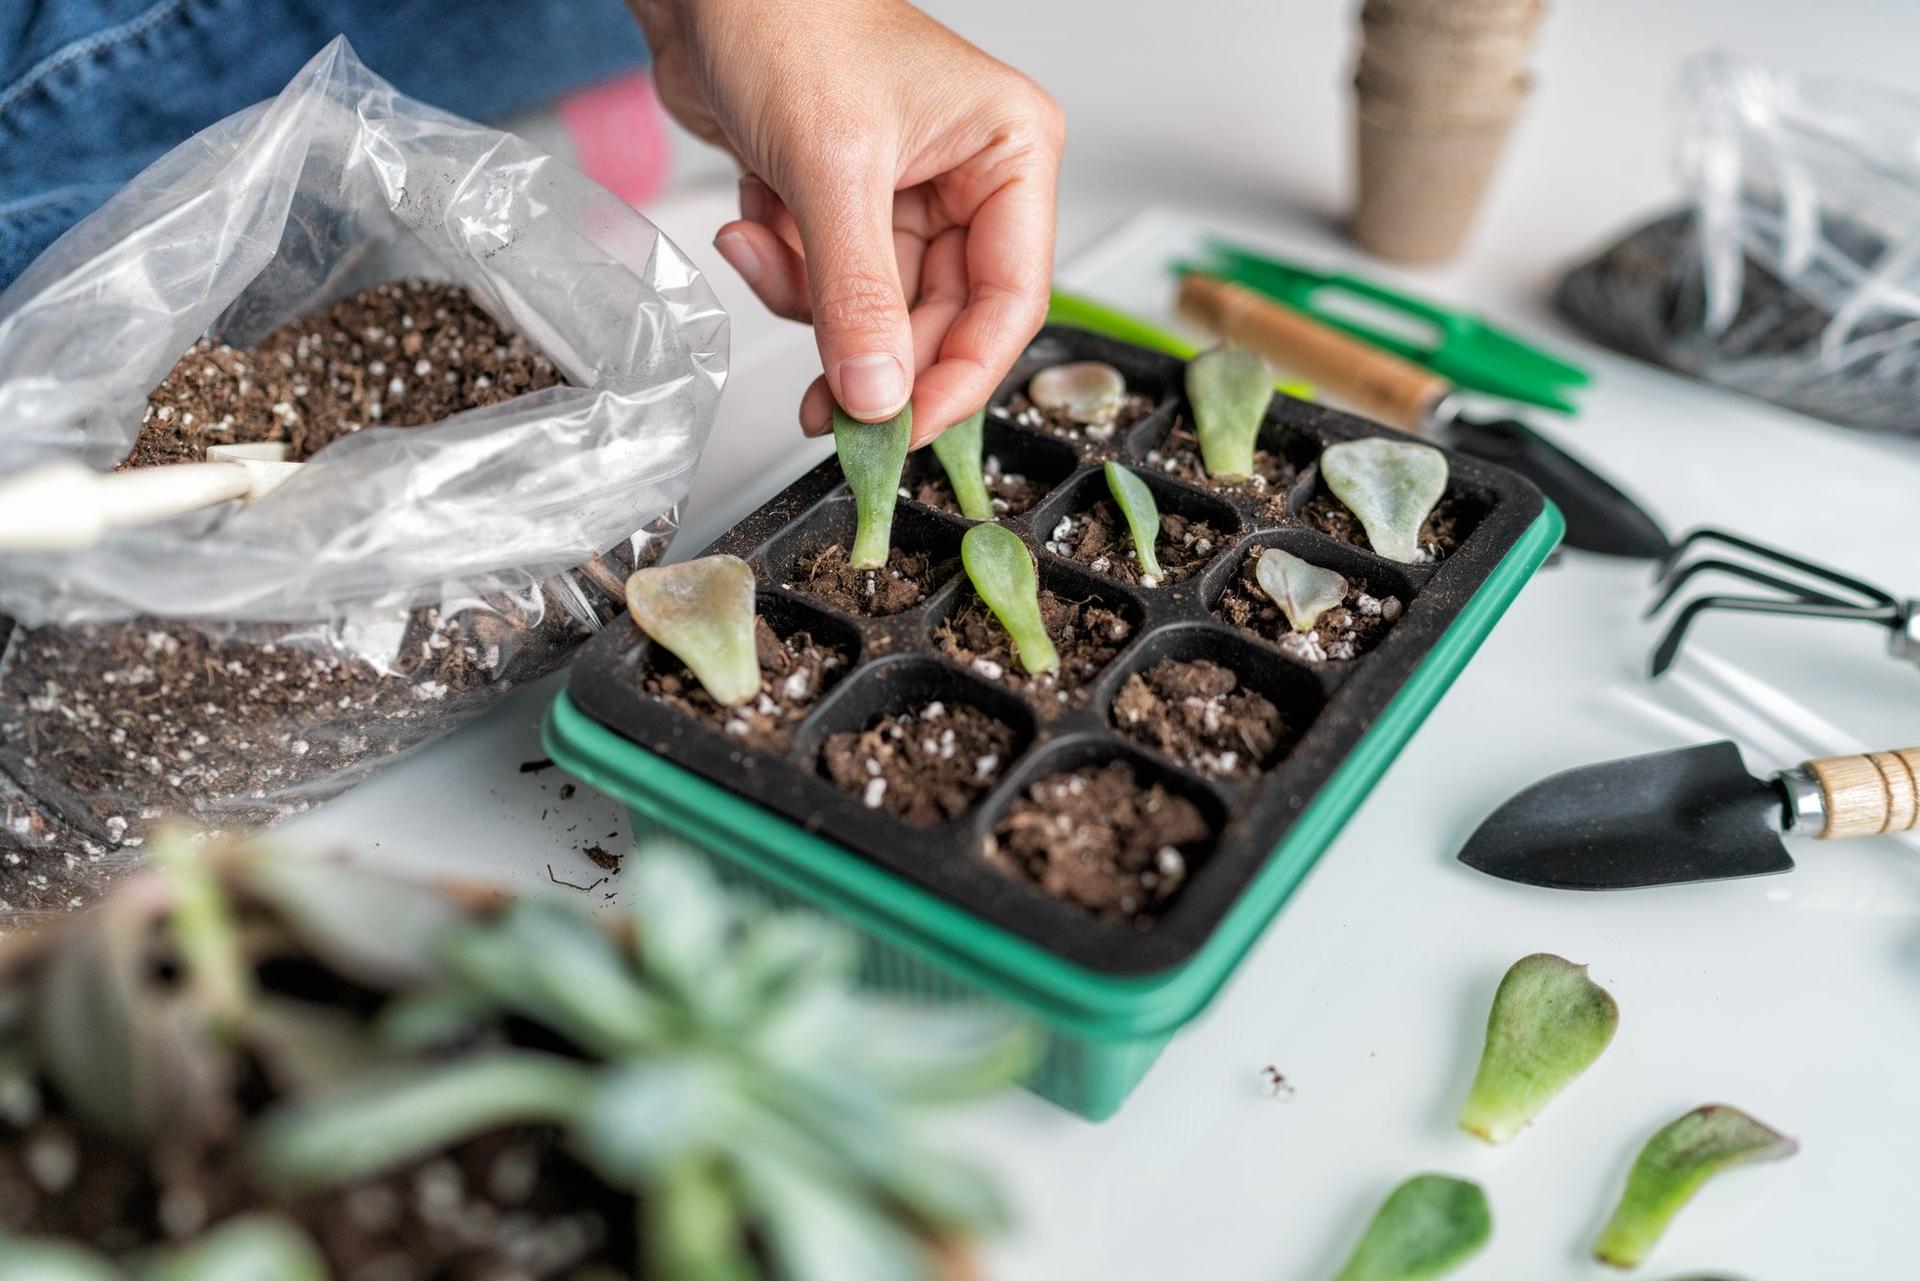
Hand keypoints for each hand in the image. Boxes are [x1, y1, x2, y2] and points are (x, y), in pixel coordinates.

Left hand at [630, 0, 1063, 443]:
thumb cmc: (786, 17)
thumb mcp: (832, 169)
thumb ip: (858, 295)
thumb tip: (878, 398)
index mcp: (1011, 153)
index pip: (1011, 301)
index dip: (959, 377)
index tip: (904, 430)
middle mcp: (970, 180)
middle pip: (941, 320)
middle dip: (870, 353)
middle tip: (822, 407)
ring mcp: (907, 197)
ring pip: (875, 312)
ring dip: (809, 301)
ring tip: (761, 250)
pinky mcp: (845, 207)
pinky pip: (827, 286)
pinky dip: (782, 270)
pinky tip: (750, 220)